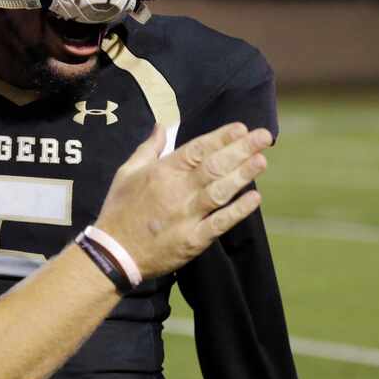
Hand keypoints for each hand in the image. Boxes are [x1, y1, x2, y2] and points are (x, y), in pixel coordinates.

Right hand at [95, 123, 270, 279]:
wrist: (114, 252)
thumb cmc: (119, 209)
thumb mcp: (126, 173)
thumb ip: (148, 149)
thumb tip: (162, 125)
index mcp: (161, 172)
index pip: (197, 149)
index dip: (221, 137)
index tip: (241, 128)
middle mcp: (177, 191)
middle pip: (214, 166)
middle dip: (241, 149)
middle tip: (264, 136)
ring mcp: (186, 216)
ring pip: (221, 191)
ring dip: (243, 175)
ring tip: (262, 160)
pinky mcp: (193, 240)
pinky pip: (220, 223)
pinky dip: (238, 211)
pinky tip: (255, 197)